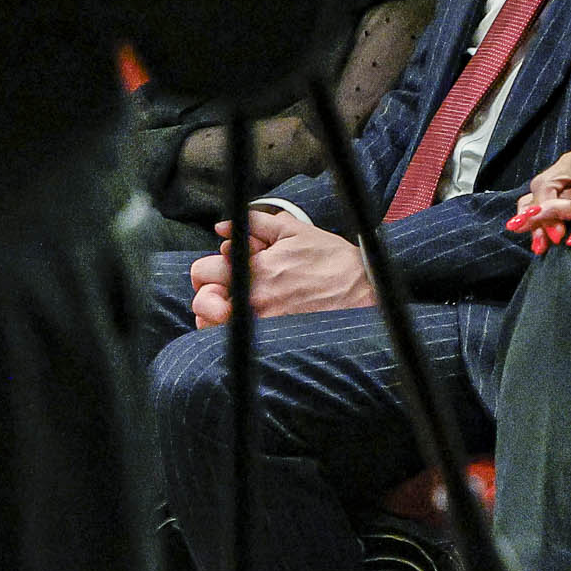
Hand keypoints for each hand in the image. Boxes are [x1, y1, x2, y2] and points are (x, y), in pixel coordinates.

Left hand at [187, 212, 373, 326]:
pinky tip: (251, 327)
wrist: (367, 291)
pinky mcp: (275, 344)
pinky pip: (239, 346)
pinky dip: (236, 337)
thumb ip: (255, 224)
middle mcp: (254, 300)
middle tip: (225, 293)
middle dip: (209, 296)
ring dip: (218, 320)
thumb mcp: (296, 231)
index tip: (221, 272)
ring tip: (236, 312)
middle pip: (202, 304)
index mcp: (255, 269)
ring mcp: (264, 326)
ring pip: (215, 329)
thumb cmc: (334, 261)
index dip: (209, 270)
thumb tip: (223, 227)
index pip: (203, 271)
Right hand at [506, 135, 570, 250]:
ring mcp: (564, 172)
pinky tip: (540, 242)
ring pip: (539, 193)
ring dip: (536, 220)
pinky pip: (541, 201)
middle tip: (557, 237)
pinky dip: (537, 221)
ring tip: (540, 245)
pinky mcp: (563, 186)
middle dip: (548, 212)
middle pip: (549, 184)